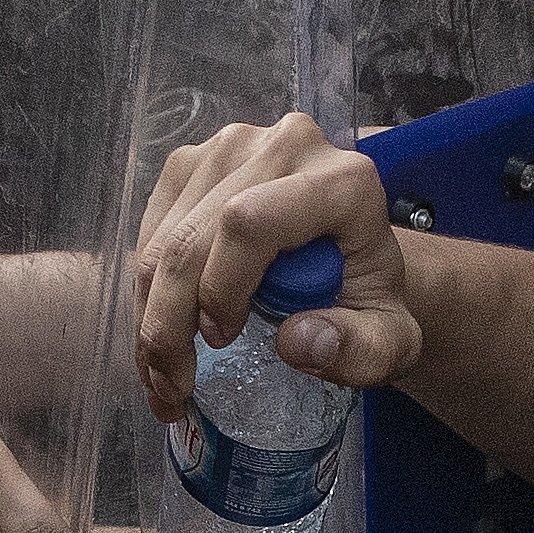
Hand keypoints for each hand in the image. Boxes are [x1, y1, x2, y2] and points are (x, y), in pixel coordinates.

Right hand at [129, 113, 418, 420]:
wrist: (350, 263)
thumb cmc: (367, 301)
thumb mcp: (387, 342)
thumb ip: (360, 350)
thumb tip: (298, 343)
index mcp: (343, 182)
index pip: (250, 223)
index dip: (221, 287)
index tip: (221, 341)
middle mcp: (286, 146)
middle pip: (195, 236)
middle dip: (169, 321)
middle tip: (172, 386)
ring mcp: (233, 146)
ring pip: (163, 238)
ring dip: (149, 315)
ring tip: (160, 375)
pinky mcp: (195, 161)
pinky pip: (150, 229)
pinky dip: (145, 292)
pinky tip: (158, 333)